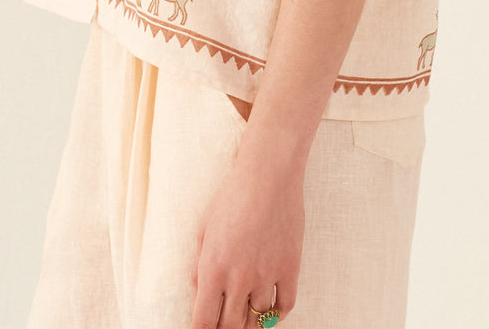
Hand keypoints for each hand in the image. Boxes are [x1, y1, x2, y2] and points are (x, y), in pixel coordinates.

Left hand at [189, 144, 304, 328]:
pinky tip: (268, 310)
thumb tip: (197, 292)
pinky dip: (276, 315)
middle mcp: (239, 277)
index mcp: (213, 268)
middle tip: (223, 326)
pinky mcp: (290, 268)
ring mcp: (267, 275)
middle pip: (231, 326)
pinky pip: (284, 307)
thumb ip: (198, 265)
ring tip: (243, 318)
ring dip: (248, 323)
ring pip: (257, 320)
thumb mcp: (204, 228)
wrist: (268, 175)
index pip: (203, 320)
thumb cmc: (232, 196)